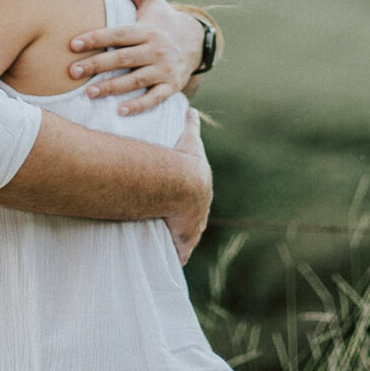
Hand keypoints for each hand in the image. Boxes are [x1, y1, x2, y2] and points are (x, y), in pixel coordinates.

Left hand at [68, 0, 205, 115]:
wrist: (196, 41)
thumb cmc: (163, 19)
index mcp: (147, 29)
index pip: (118, 34)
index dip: (96, 38)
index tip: (73, 44)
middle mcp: (156, 49)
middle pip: (123, 58)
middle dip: (97, 65)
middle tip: (72, 72)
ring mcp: (164, 69)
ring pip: (136, 80)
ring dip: (112, 87)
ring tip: (89, 93)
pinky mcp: (171, 85)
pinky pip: (154, 98)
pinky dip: (138, 106)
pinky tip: (120, 112)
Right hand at [164, 109, 211, 263]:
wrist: (182, 182)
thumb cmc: (184, 160)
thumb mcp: (189, 140)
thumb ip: (191, 126)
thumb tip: (191, 109)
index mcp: (201, 191)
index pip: (198, 200)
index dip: (190, 202)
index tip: (184, 205)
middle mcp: (200, 212)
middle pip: (194, 222)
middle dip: (186, 223)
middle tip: (174, 225)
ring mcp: (192, 229)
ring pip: (187, 240)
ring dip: (181, 242)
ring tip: (168, 245)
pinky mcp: (183, 242)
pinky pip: (180, 254)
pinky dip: (176, 257)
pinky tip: (170, 260)